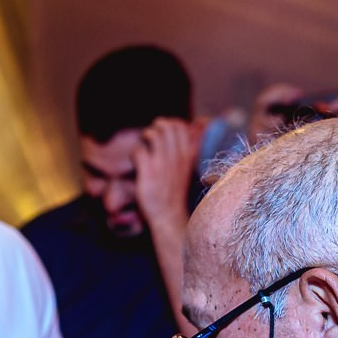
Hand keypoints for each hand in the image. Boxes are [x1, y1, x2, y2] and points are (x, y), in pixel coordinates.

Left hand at [135, 117, 198, 247]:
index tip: (164, 134)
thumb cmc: (174, 191)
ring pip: (153, 135)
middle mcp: (176, 157)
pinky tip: (137, 163)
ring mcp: (162, 165)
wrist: (168, 216)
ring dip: (145, 137)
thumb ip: (191, 145)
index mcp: (187, 155)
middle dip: (156, 128)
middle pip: (166, 127)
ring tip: (144, 147)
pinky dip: (135, 154)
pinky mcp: (148, 173)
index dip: (169, 125)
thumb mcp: (187, 167)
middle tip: (150, 139)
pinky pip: (138, 152)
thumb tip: (202, 121)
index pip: (180, 127)